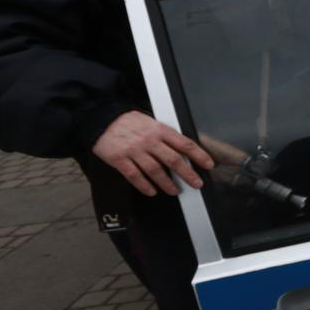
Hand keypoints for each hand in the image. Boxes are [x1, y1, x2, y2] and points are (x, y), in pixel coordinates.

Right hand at [92, 111, 214, 195]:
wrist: (101, 118)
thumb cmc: (128, 121)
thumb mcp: (151, 122)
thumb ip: (164, 135)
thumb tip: (182, 149)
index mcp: (160, 130)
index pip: (185, 144)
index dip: (199, 155)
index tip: (209, 165)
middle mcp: (149, 141)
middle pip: (173, 160)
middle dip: (188, 174)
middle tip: (197, 184)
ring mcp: (134, 151)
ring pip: (155, 170)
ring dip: (167, 183)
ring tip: (175, 191)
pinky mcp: (120, 159)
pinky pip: (135, 176)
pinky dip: (144, 185)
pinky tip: (152, 192)